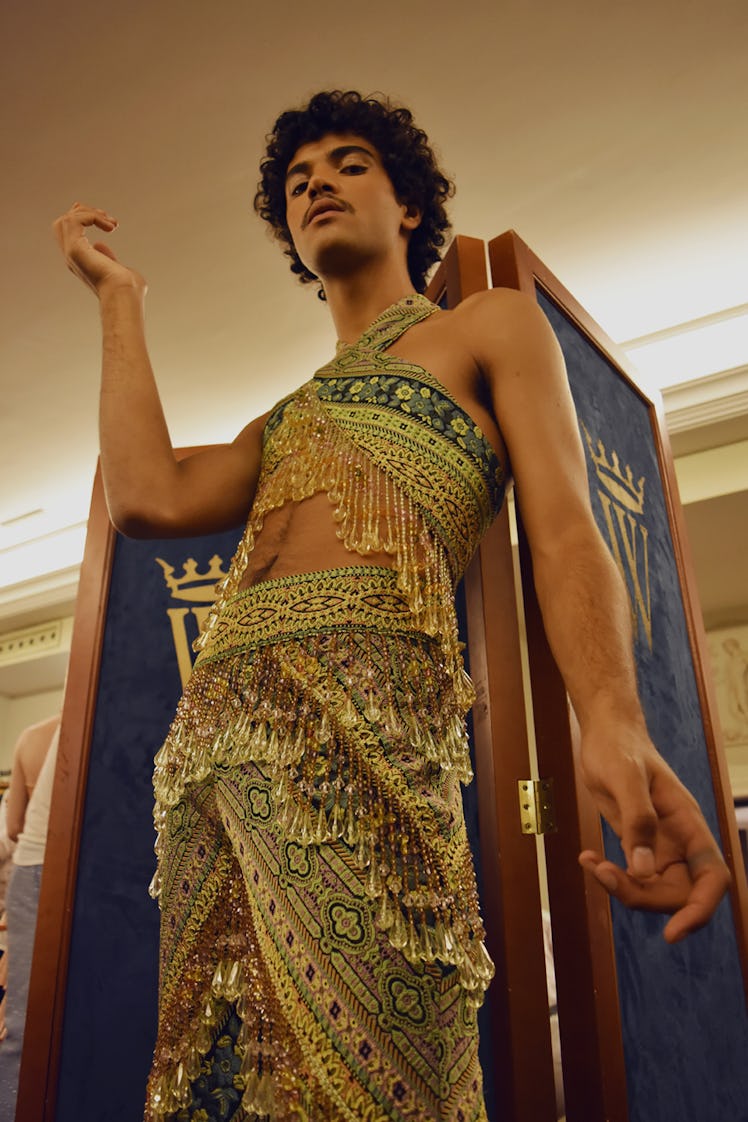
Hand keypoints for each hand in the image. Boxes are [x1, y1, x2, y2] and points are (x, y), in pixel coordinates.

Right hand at [53, 202, 144, 297]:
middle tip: (106, 217)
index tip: (108, 221)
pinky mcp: (75, 248)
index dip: (85, 220)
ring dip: (90, 213)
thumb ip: (107, 257)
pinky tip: (110, 227)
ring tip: (110, 222)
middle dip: (83, 212)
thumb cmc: (128, 291)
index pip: (70, 233)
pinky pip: (73, 220)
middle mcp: (72, 256)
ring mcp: (71, 252)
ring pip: (67, 219)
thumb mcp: (117, 269)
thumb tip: (100, 246)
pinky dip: (92, 217)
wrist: (124, 296)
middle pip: (62, 223)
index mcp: (81, 261)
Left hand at [577, 725, 730, 941]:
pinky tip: (586, 859)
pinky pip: (632, 876)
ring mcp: (659, 845)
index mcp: (688, 824)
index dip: (700, 910)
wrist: (605, 734)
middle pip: (679, 893)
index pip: (712, 877)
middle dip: (644, 898)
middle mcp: (679, 840)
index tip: (673, 933)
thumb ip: (637, 821)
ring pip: (653, 890)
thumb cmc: (619, 748)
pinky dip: (609, 876)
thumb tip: (642, 871)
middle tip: (604, 874)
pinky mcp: (636, 844)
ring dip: (623, 888)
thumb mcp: (626, 777)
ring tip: (590, 863)